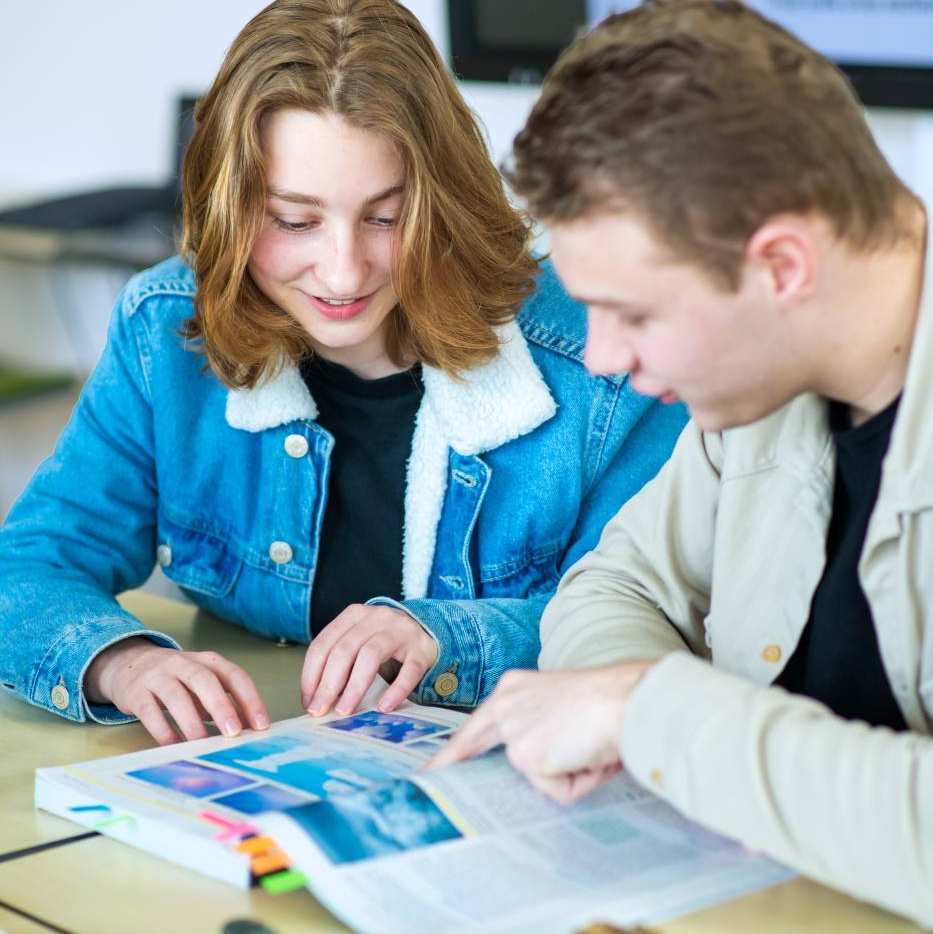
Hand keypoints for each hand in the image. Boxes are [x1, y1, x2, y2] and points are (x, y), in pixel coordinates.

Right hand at [84, 637, 269, 745]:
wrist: (129, 663)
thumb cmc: (178, 678)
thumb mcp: (203, 684)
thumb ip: (225, 701)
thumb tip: (250, 729)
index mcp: (208, 661)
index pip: (234, 676)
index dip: (250, 699)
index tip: (261, 724)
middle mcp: (184, 663)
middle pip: (205, 680)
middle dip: (222, 706)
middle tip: (233, 732)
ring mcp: (158, 676)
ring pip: (176, 695)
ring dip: (191, 721)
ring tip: (202, 743)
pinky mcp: (135, 692)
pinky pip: (149, 711)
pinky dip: (163, 730)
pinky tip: (174, 746)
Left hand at [300, 604, 438, 716]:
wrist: (427, 631)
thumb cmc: (384, 642)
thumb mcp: (359, 642)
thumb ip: (339, 662)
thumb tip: (316, 700)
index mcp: (353, 615)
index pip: (323, 644)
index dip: (311, 674)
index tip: (308, 701)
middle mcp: (376, 618)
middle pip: (345, 650)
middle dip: (328, 684)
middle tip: (320, 710)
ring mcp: (400, 631)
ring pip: (371, 656)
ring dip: (354, 687)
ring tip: (345, 711)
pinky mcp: (421, 649)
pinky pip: (408, 670)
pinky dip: (396, 690)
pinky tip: (384, 707)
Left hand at [427, 662, 654, 803]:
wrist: (624, 699)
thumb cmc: (610, 700)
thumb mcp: (564, 707)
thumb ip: (541, 728)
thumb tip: (538, 763)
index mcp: (516, 688)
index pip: (480, 721)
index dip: (460, 745)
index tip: (438, 762)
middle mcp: (506, 705)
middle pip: (470, 742)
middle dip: (449, 763)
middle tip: (428, 777)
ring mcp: (514, 731)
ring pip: (539, 775)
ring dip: (569, 772)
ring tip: (591, 747)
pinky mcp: (526, 757)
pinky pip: (556, 791)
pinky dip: (578, 782)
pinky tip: (589, 756)